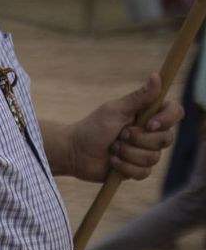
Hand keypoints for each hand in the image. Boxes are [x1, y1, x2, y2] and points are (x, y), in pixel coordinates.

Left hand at [60, 74, 182, 181]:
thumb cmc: (92, 127)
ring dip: (128, 153)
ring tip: (112, 148)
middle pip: (166, 139)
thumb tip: (156, 76)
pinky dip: (125, 167)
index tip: (149, 124)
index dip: (167, 119)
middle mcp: (151, 133)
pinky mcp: (137, 169)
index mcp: (149, 115)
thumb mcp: (115, 110)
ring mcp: (145, 152)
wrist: (74, 152)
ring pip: (153, 157)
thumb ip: (138, 97)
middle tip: (119, 135)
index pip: (175, 113)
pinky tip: (112, 161)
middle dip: (138, 139)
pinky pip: (143, 172)